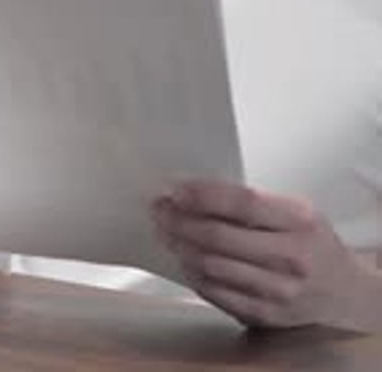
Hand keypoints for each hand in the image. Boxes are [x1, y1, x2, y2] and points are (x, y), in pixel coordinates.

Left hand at [152, 179, 377, 329]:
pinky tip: (183, 259)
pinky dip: (194, 274)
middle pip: (220, 237)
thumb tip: (200, 191)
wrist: (344, 292)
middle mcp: (290, 257)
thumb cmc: (314, 242)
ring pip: (213, 267)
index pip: (242, 203)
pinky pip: (218, 293)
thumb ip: (257, 203)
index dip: (204, 195)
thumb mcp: (297, 210)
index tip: (176, 189)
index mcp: (299, 221)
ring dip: (181, 247)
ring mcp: (277, 290)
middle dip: (181, 220)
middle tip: (159, 208)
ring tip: (164, 230)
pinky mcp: (265, 315)